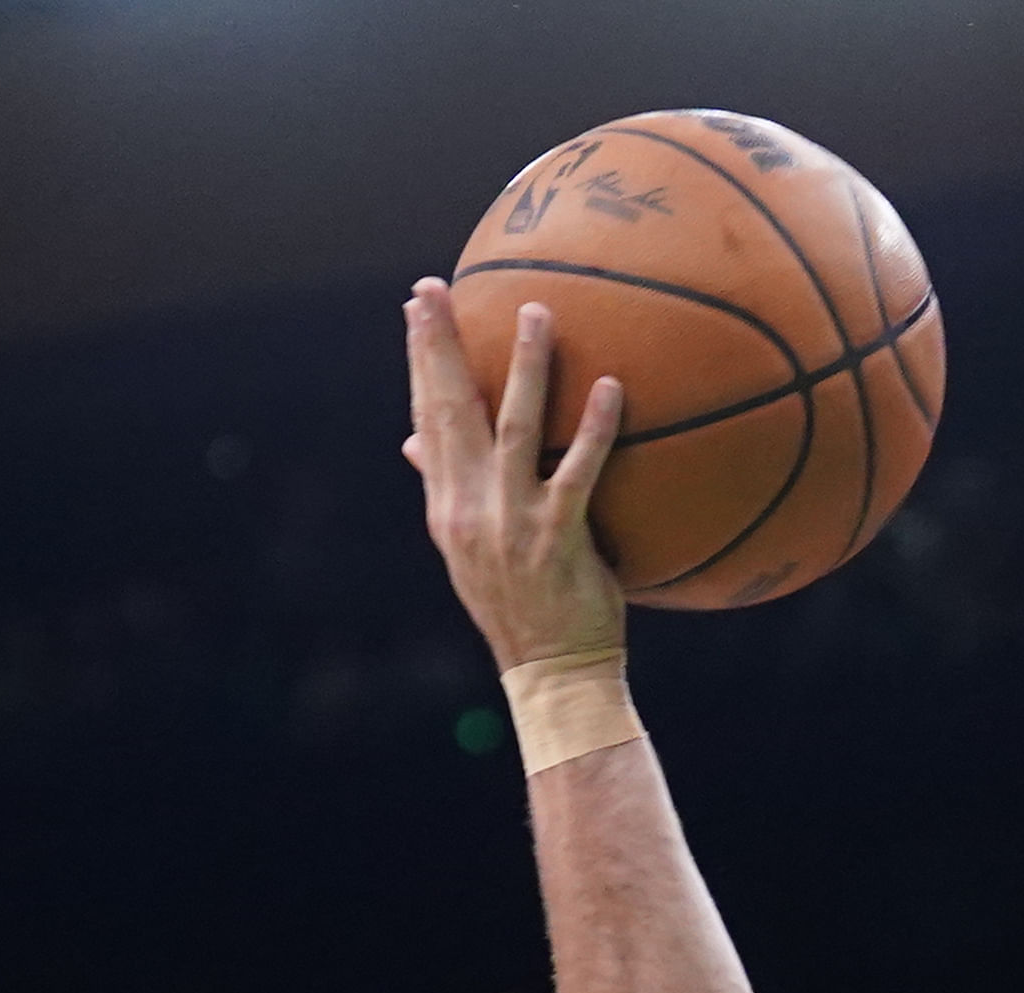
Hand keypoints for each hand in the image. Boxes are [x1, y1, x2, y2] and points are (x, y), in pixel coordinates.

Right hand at [403, 281, 631, 671]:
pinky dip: (594, 429)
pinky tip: (611, 386)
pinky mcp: (557, 540)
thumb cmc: (522, 608)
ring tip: (537, 312)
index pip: (426, 419)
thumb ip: (446, 490)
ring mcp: (511, 523)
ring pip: (515, 429)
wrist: (550, 672)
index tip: (416, 309)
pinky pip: (579, 474)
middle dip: (441, 346)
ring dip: (526, 368)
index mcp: (447, 506)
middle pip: (451, 412)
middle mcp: (469, 509)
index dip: (420, 362)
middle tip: (436, 288)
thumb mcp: (470, 551)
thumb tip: (412, 443)